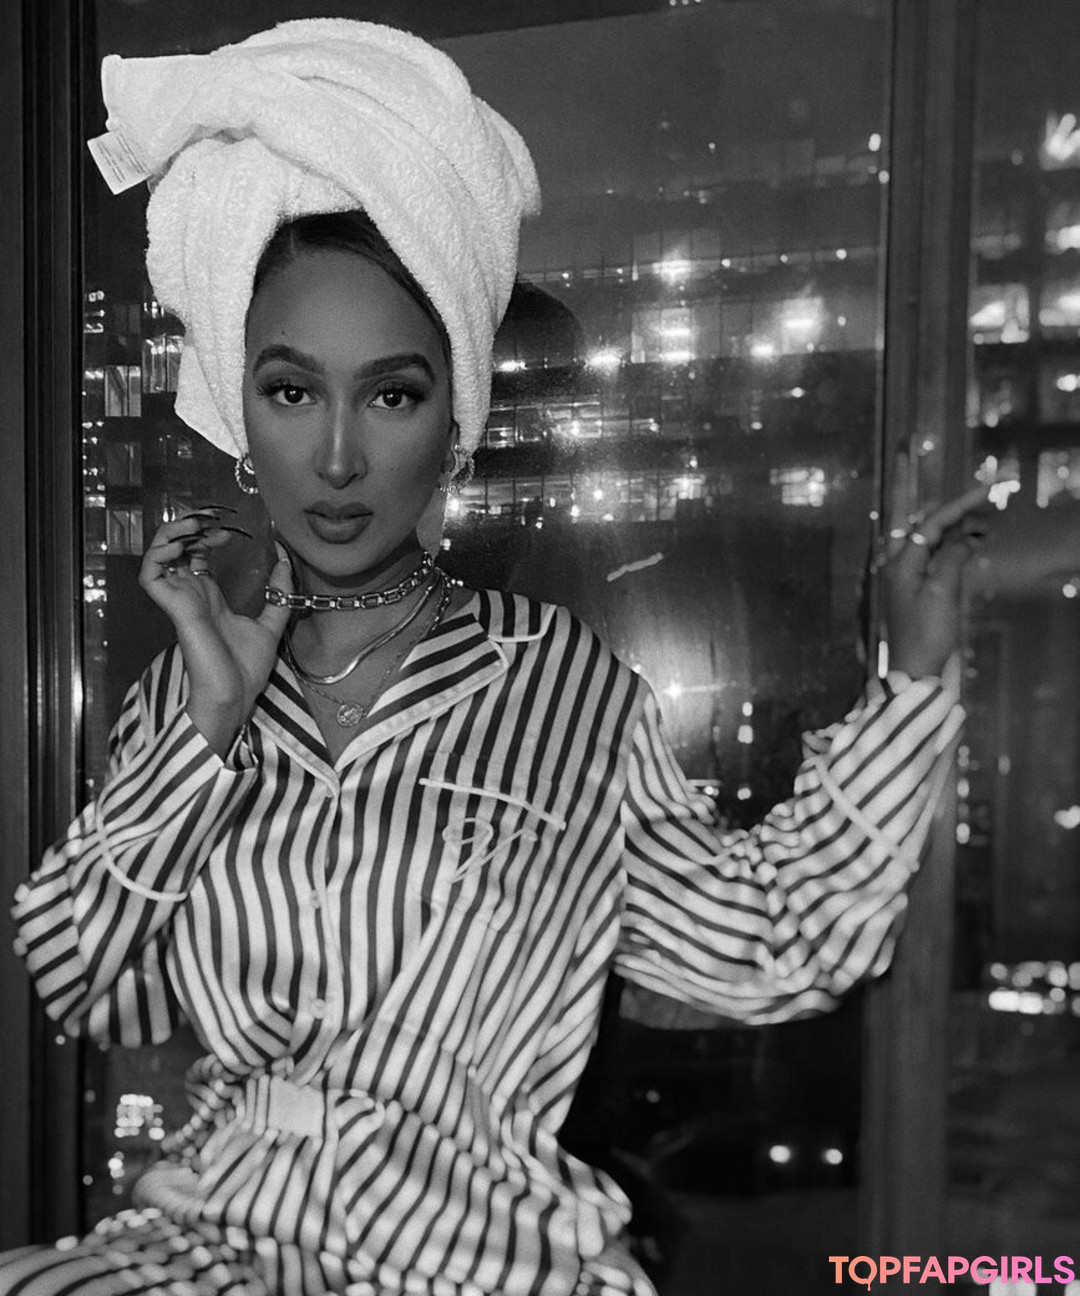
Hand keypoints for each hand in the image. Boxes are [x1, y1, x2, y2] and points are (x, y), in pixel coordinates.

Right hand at [140, 507, 292, 756]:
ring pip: (157, 555)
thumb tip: (284, 561)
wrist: (236, 696)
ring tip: (196, 523)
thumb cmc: (247, 670)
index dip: (207, 534)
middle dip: (190, 525)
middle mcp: (191, 594)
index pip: (196, 554)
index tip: (230, 528)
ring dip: (172, 533)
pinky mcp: (174, 608)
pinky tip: (182, 544)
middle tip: (212, 516)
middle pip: (175, 548)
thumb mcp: (272, 624)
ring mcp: (180, 600)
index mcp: (209, 597)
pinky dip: (159, 554)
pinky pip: (151, 575)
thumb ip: (279, 594)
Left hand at [878, 452, 990, 678]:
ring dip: (955, 527)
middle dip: (951, 508)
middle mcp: (898, 564)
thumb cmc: (925, 633)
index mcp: (900, 561)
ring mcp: (906, 577)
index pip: (931, 522)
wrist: (913, 670)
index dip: (959, 504)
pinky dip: (953, 547)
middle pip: (923, 524)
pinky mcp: (916, 590)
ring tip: (984, 518)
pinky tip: (970, 544)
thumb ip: (951, 559)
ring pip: (931, 540)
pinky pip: (934, 558)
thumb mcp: (941, 592)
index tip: (986, 488)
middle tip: (966, 486)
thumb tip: (963, 539)